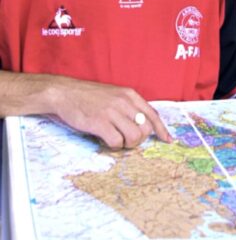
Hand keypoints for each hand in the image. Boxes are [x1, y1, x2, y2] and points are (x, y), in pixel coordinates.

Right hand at [47, 76, 171, 149]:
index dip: (162, 130)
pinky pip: (116, 142)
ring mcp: (112, 112)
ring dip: (127, 144)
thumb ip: (128, 107)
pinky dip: (113, 146)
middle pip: (146, 129)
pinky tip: (105, 140)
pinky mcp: (99, 122)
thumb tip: (143, 126)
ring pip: (134, 137)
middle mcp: (124, 102)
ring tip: (116, 141)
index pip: (153, 114)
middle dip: (139, 140)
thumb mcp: (114, 95)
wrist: (64, 92)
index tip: (168, 141)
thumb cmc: (89, 96)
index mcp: (129, 95)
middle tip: (126, 141)